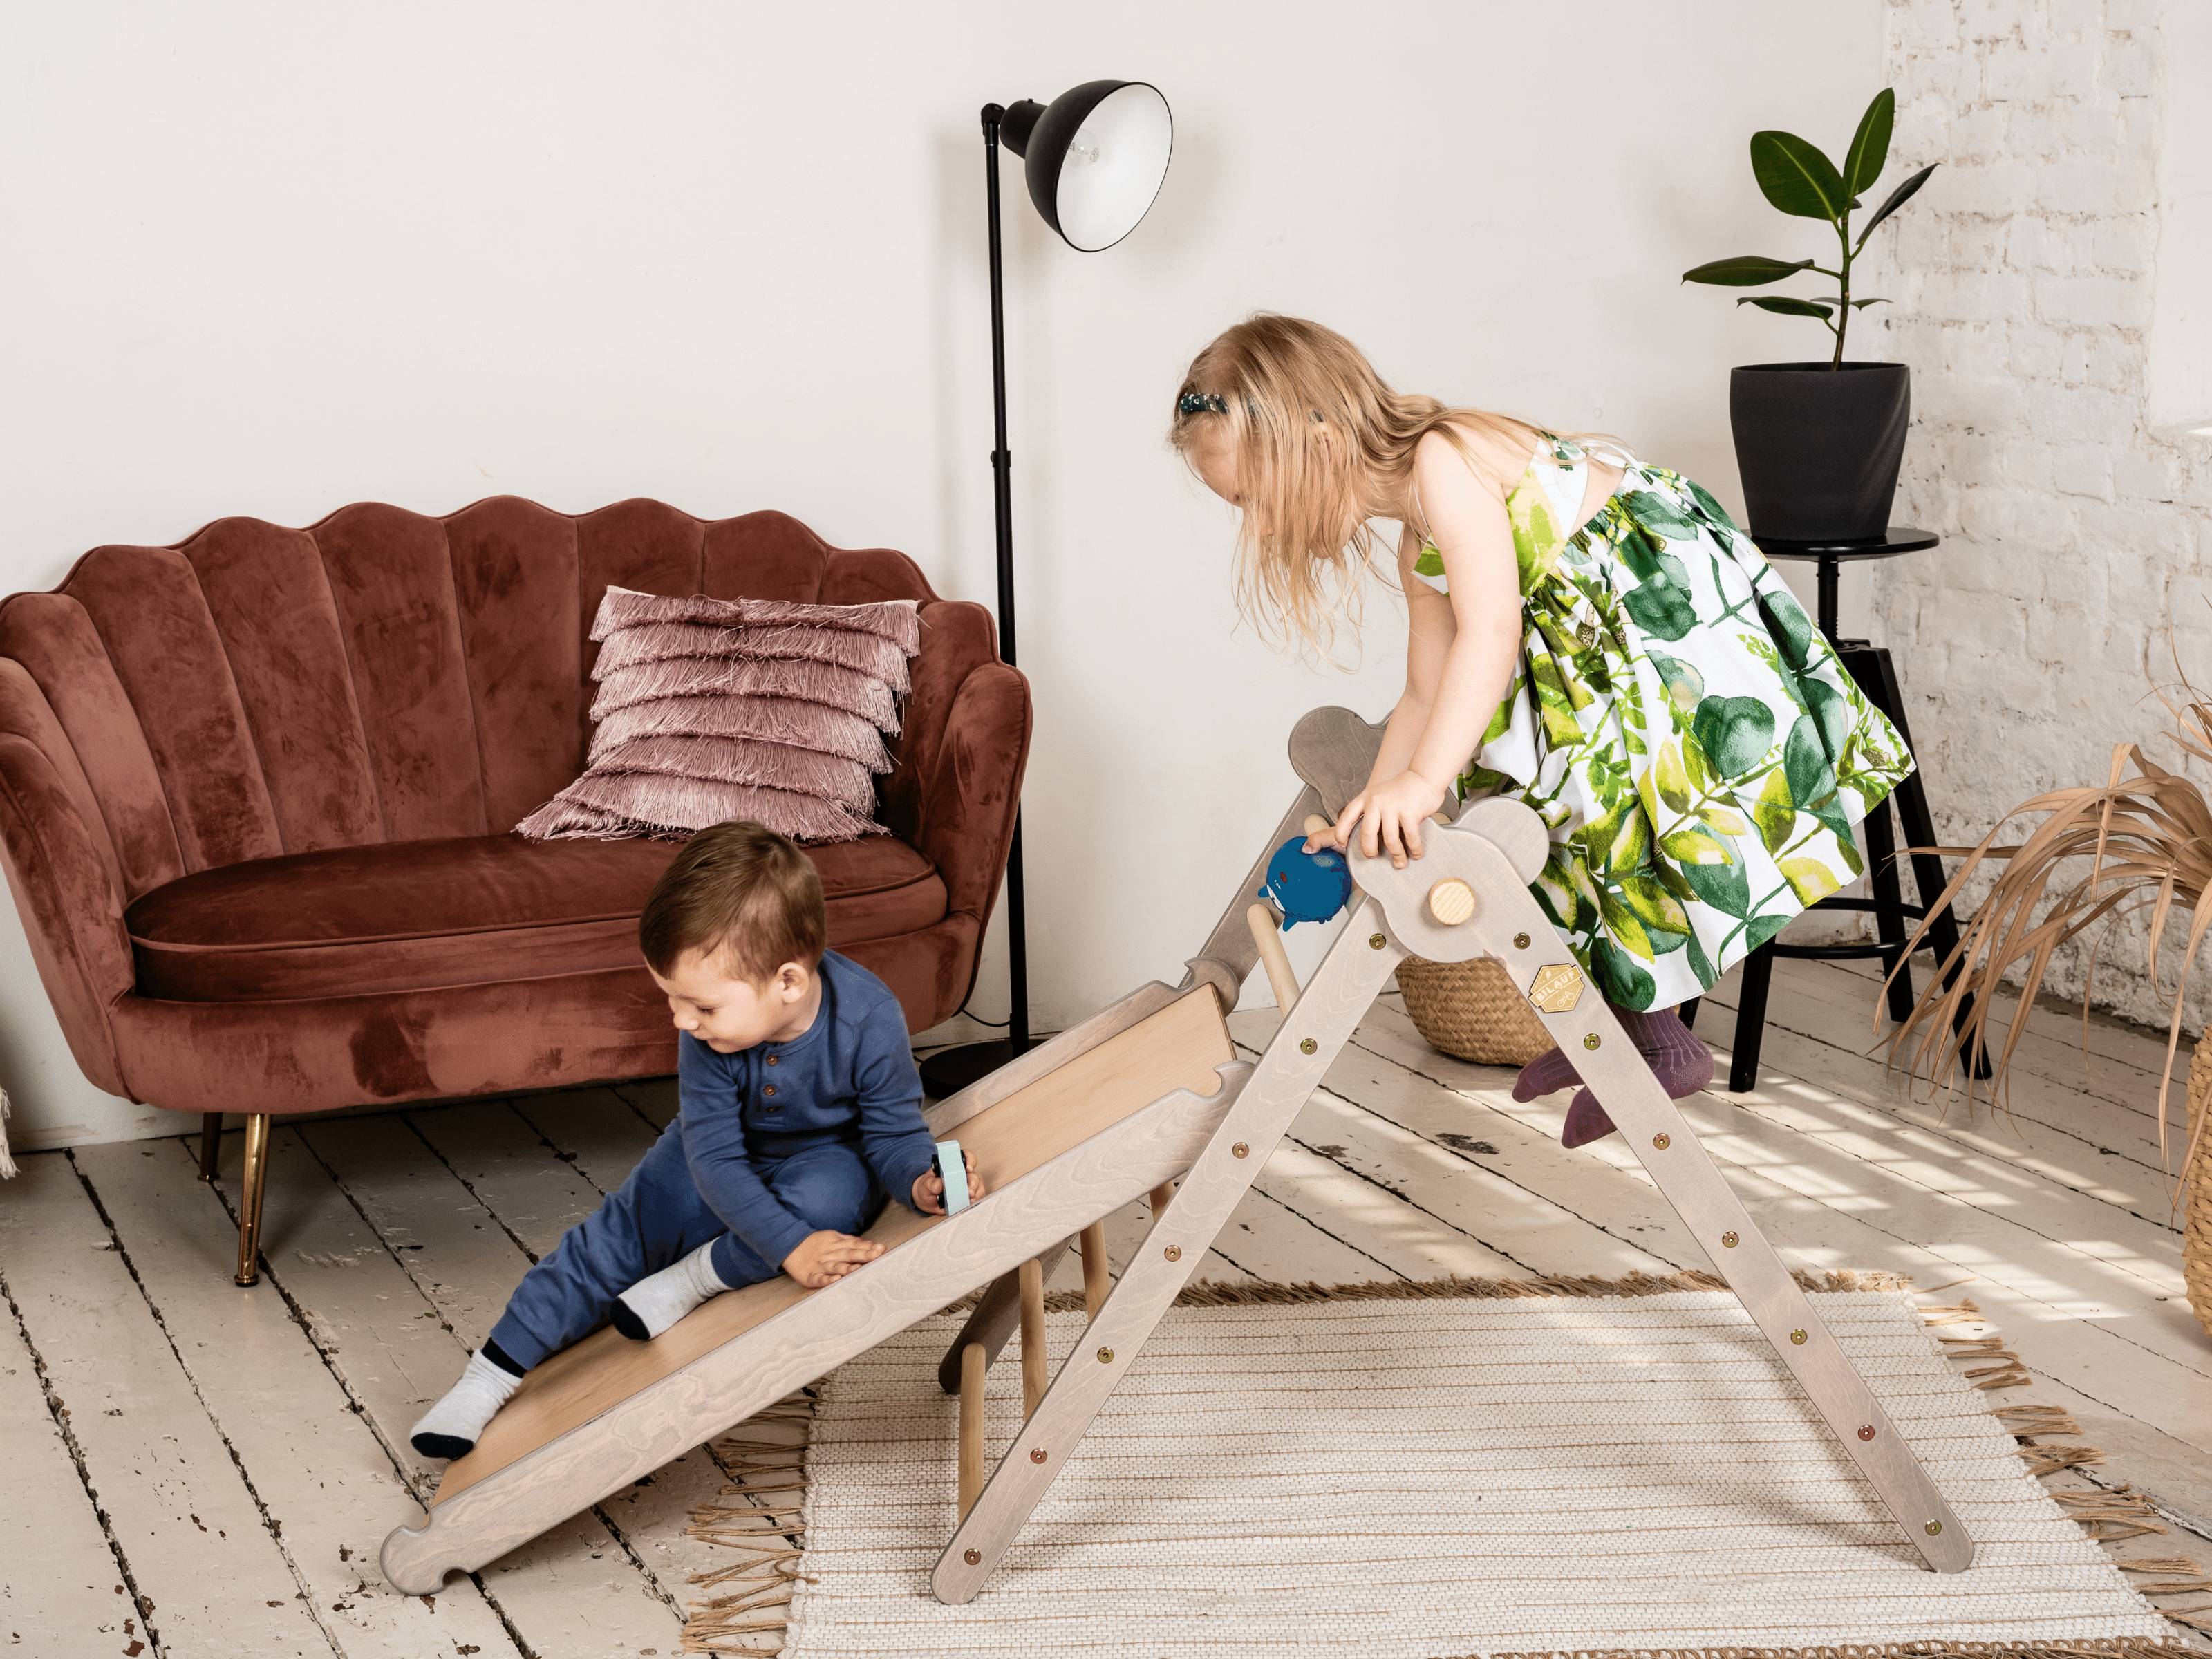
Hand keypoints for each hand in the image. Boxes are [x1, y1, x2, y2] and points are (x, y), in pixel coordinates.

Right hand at [781, 1230, 883, 1288]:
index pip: (854, 1245)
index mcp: (836, 1244)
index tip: (882, 1248)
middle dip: (864, 1255)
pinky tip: (836, 1280)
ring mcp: (820, 1266)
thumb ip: (851, 1241)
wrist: (790, 1247)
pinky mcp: (810, 1276)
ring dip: (847, 1267)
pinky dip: (827, 1280)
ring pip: (835, 1266)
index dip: (868, 1247)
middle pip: (848, 1254)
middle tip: (878, 1254)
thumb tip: (870, 1243)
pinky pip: (819, 1279)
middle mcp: (830, 1255)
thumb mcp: (833, 1237)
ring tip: (859, 1268)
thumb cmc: (816, 1244)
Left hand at [913, 1148, 985, 1214]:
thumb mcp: (926, 1184)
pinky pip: (978, 1196)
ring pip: (979, 1185)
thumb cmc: (929, 1187)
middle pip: (974, 1174)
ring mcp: (968, 1184)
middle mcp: (963, 1173)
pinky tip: (970, 1202)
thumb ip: (931, 1183)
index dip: (970, 1160)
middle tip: (969, 1191)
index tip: (968, 1168)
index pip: (966, 1157)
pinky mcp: (970, 1195)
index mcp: (953, 1166)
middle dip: (973, 1183)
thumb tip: (939, 1184)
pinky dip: (976, 1200)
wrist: (929, 1200)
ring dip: (976, 1192)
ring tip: (969, 1199)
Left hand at [1319, 770, 1446, 868]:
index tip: (1344, 845)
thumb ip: (1370, 810)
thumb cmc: (1401, 791)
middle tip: (1372, 857)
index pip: (1347, 817)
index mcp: (1366, 797)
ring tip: (1400, 862)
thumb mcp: (1378, 795)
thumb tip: (1365, 838)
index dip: (1341, 833)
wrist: (1423, 777)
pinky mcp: (1409, 812)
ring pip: (1389, 839)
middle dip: (1369, 850)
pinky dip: (1414, 849)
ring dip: (1396, 854)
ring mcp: (1393, 806)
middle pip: (1367, 833)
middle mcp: (1376, 801)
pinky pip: (1410, 837)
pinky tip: (1416, 854)